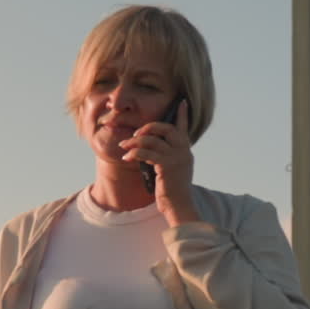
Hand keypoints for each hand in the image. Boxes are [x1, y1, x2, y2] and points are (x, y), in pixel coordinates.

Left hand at [119, 98, 197, 224]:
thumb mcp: (173, 171)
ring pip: (152, 141)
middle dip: (148, 128)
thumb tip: (151, 150)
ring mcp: (176, 158)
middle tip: (135, 134)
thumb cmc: (172, 192)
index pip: (184, 128)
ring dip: (135, 142)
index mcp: (185, 151)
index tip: (181, 102)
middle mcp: (183, 152)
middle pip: (166, 128)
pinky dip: (134, 153)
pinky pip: (147, 153)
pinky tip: (126, 158)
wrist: (179, 206)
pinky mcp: (167, 166)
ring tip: (124, 147)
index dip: (182, 115)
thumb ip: (167, 158)